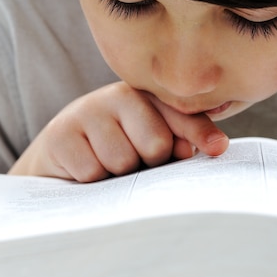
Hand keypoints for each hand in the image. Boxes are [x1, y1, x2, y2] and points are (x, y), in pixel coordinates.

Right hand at [9, 81, 228, 180]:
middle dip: (147, 164)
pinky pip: (92, 171)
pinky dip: (90, 181)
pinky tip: (83, 168)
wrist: (58, 157)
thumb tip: (215, 146)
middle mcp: (118, 95)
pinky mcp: (60, 133)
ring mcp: (87, 110)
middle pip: (155, 144)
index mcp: (147, 96)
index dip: (199, 133)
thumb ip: (180, 143)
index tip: (218, 148)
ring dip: (116, 175)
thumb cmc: (115, 151)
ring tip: (105, 165)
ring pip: (121, 161)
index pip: (181, 115)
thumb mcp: (149, 146)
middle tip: (132, 162)